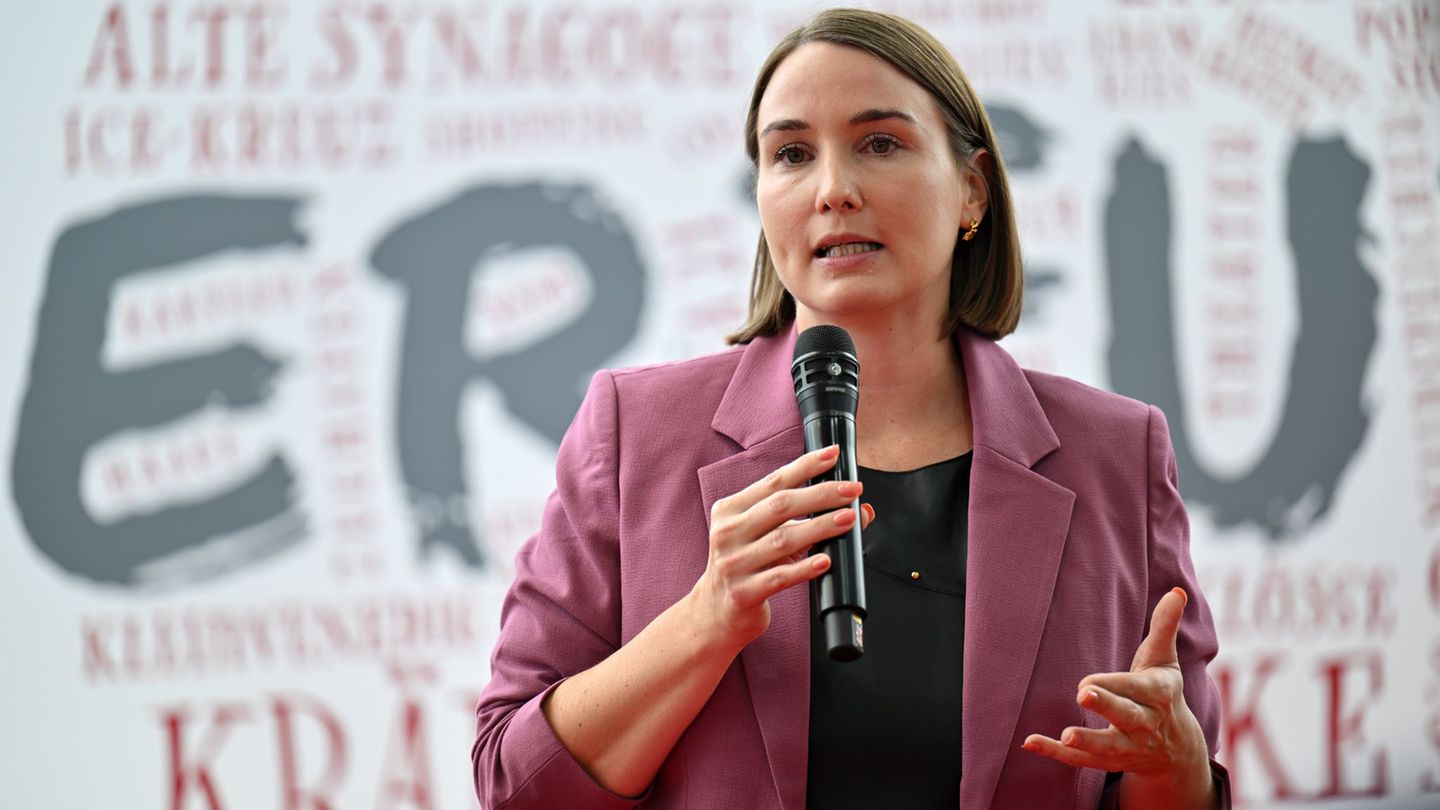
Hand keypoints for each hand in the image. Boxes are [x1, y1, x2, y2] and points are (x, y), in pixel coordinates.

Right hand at [692, 445, 873, 652]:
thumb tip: (859, 510)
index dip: (804, 466)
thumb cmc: (746, 567)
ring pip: (783, 539)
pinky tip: (825, 561)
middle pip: (780, 506)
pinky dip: (805, 568)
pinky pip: (780, 577)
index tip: (832, 455)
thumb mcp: (764, 537)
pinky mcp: (744, 593)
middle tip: (851, 490)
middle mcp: (728, 533)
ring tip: (847, 520)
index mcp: (730, 510)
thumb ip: (804, 520)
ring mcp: (733, 563)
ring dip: (820, 527)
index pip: (772, 482)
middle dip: (821, 494)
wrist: (715, 612)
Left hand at [1022, 588, 1213, 806]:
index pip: (1137, 688)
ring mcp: (1129, 748)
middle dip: (1107, 706)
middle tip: (1083, 693)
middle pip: (1127, 717)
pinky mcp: (1110, 762)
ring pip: (1108, 748)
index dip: (1115, 684)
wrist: (1177, 750)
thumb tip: (1176, 591)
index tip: (1089, 681)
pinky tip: (1029, 742)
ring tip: (1065, 736)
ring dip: (1088, 743)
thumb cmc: (1161, 692)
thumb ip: (1165, 627)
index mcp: (1158, 695)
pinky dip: (1056, 754)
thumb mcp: (1164, 660)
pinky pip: (1081, 762)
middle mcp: (1147, 724)